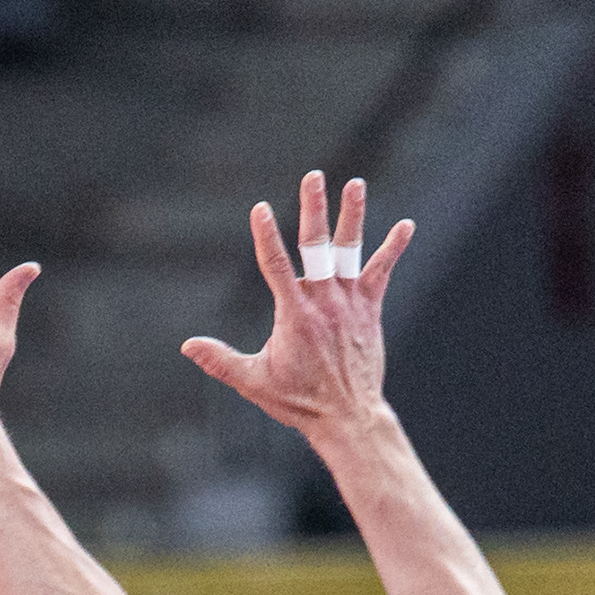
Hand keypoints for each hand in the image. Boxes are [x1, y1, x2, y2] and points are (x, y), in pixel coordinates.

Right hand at [181, 173, 413, 447]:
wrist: (347, 417)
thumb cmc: (298, 402)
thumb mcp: (253, 382)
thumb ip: (220, 360)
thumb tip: (187, 346)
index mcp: (294, 315)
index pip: (276, 266)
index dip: (266, 236)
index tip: (259, 209)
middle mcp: (324, 301)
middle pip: (317, 245)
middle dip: (314, 209)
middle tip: (313, 177)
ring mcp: (349, 303)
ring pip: (351, 250)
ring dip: (353, 215)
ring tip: (355, 184)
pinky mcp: (369, 310)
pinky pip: (382, 272)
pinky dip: (394, 248)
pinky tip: (406, 225)